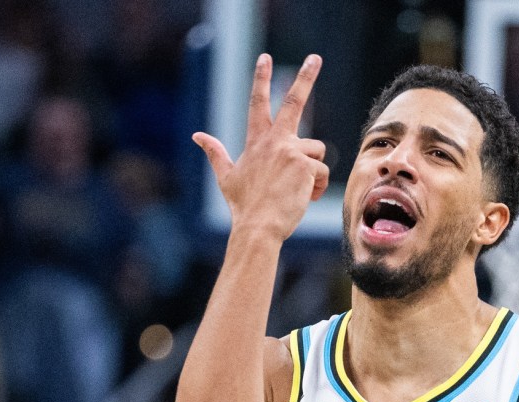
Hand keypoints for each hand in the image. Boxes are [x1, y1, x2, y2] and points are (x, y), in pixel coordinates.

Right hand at [193, 54, 329, 241]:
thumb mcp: (226, 177)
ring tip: (297, 191)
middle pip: (293, 102)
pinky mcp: (304, 164)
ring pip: (316, 151)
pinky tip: (303, 198)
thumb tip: (197, 135)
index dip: (261, 79)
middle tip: (314, 57)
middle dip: (305, 77)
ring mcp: (290, 151)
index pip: (258, 103)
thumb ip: (215, 153)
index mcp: (256, 142)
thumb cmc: (243, 206)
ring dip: (312, 171)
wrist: (257, 226)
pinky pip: (322, 172)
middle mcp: (274, 141)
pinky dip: (316, 187)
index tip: (264, 58)